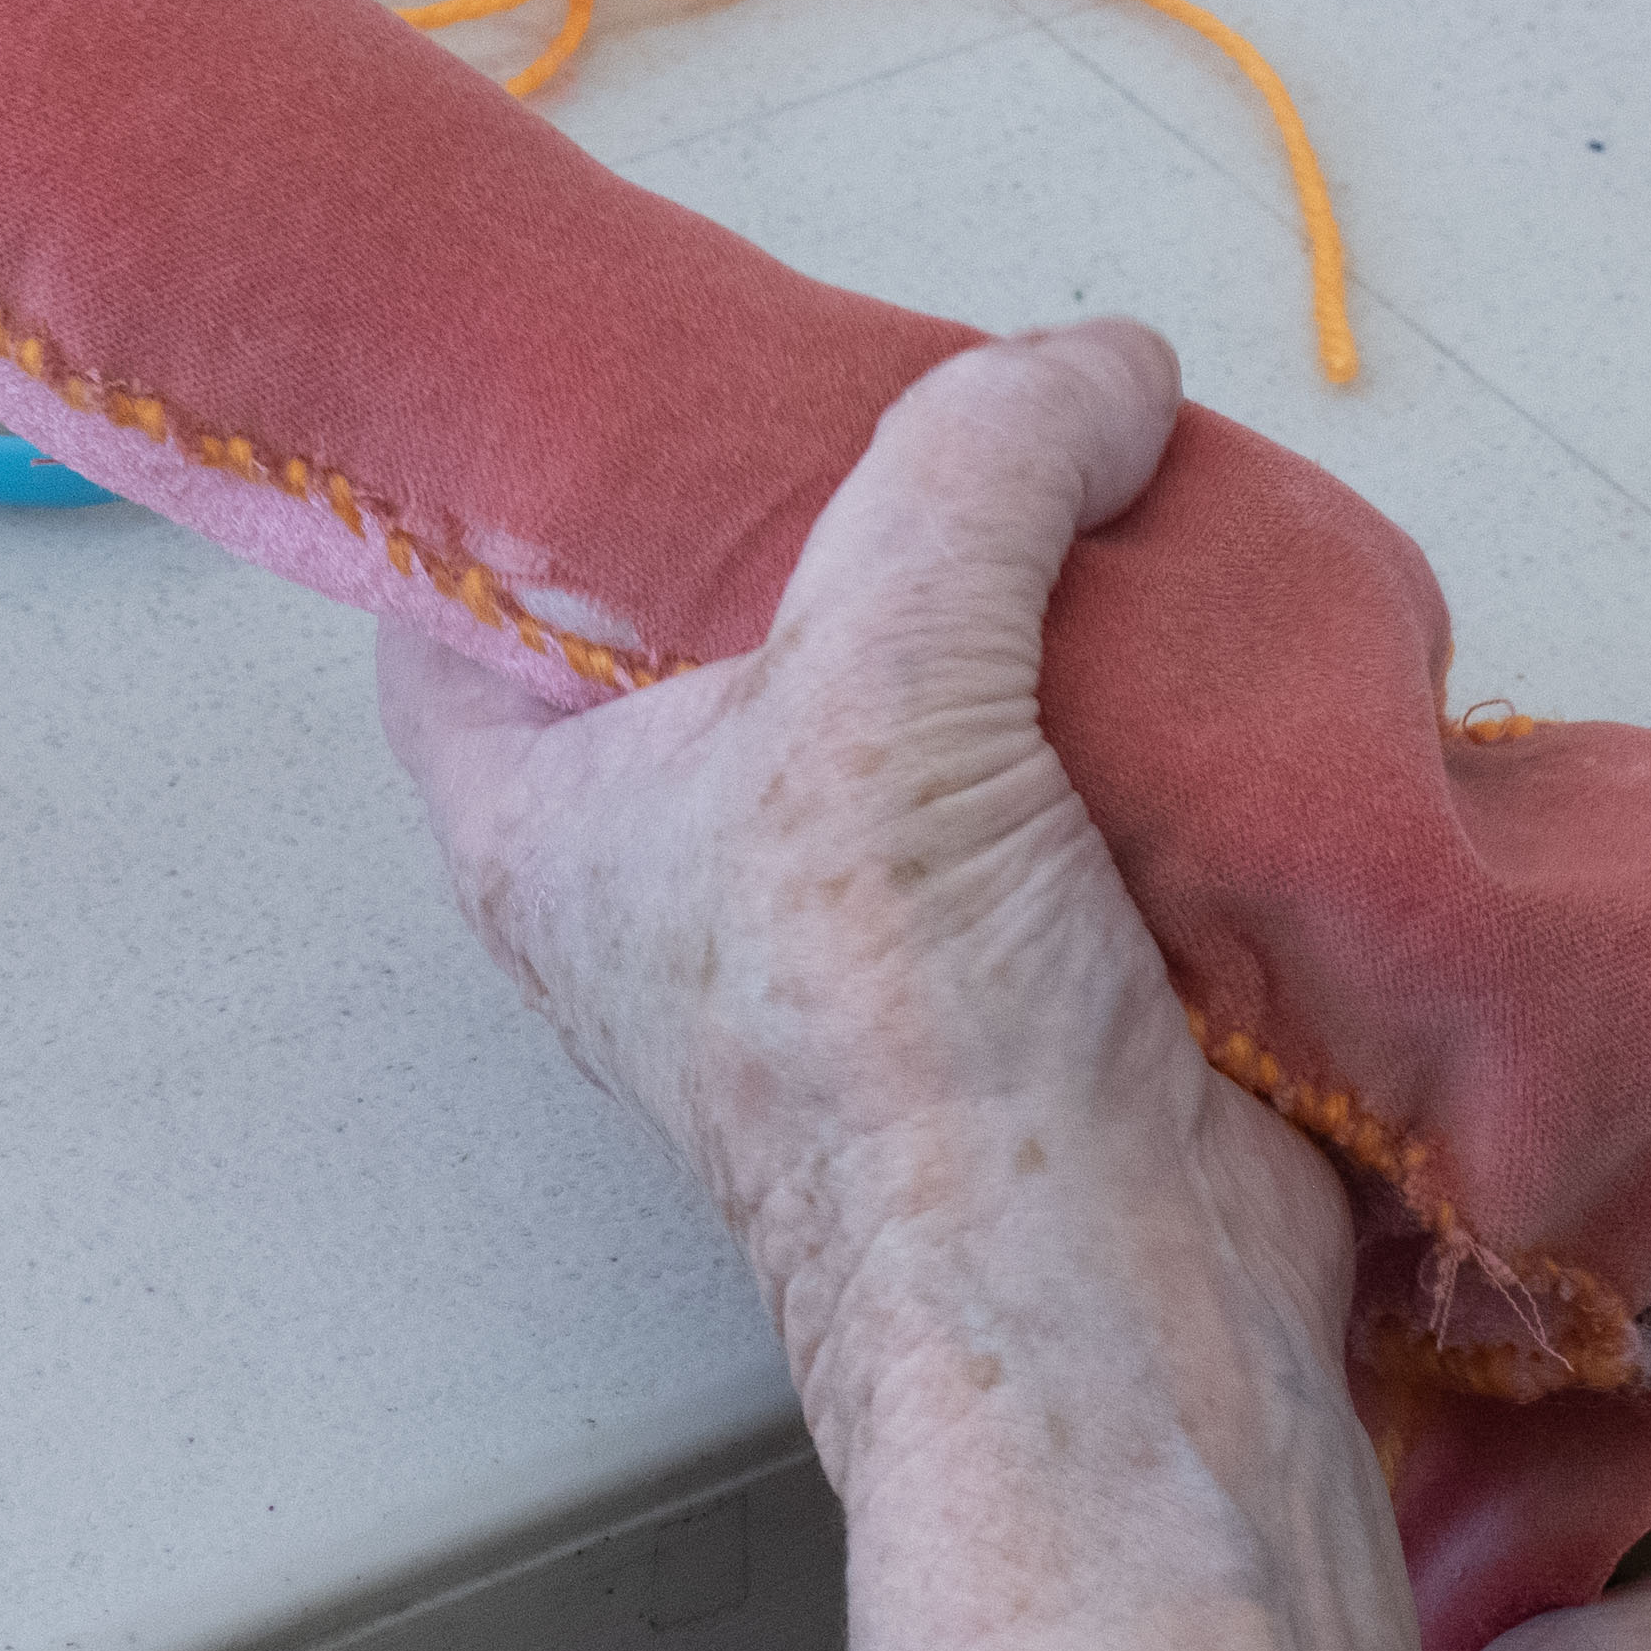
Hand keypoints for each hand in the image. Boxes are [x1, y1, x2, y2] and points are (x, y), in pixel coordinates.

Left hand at [381, 321, 1423, 1650]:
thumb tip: (1097, 367)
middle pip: (721, 606)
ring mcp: (856, 909)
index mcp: (546, 807)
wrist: (1116, 1307)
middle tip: (921, 370)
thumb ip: (975, 467)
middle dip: (829, 494)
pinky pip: (1061, 764)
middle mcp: (678, 858)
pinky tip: (1189, 598)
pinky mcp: (1025, 949)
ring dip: (1013, 590)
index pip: (461, 586)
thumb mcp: (887, 677)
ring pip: (915, 677)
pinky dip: (1128, 688)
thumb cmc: (908, 1044)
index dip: (533, 460)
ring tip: (1088, 465)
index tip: (642, 343)